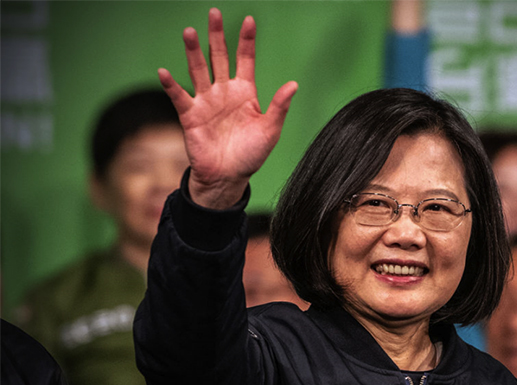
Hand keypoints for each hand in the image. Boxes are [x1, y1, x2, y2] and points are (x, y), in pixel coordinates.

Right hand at [159, 8, 297, 208]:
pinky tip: (164, 71)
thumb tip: (294, 84)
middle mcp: (224, 92)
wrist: (228, 177)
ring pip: (198, 70)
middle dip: (216, 36)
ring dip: (193, 52)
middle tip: (214, 13)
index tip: (249, 20)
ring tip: (190, 32)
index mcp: (245, 93)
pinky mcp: (190, 116)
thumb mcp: (270, 130)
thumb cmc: (250, 155)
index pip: (245, 60)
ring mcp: (206, 102)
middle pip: (219, 57)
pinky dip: (171, 85)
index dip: (247, 41)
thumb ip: (279, 106)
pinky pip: (179, 97)